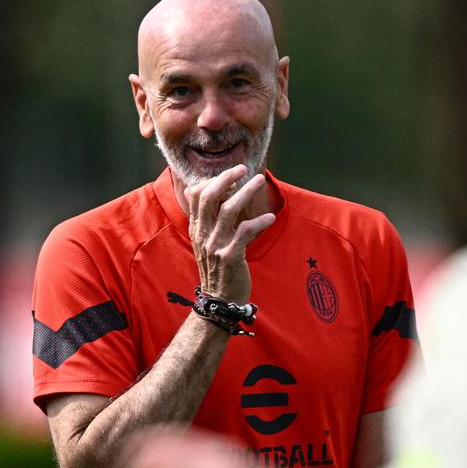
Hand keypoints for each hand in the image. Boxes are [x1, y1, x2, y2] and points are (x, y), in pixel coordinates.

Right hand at [185, 165, 275, 302]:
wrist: (220, 300)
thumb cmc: (218, 268)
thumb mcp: (208, 242)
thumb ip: (211, 220)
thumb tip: (223, 193)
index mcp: (197, 228)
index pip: (196, 195)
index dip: (212, 180)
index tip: (229, 176)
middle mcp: (203, 234)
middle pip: (210, 197)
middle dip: (226, 178)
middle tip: (242, 168)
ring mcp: (215, 245)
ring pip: (229, 209)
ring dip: (246, 192)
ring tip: (259, 180)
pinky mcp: (231, 256)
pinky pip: (246, 231)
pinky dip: (260, 221)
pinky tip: (270, 217)